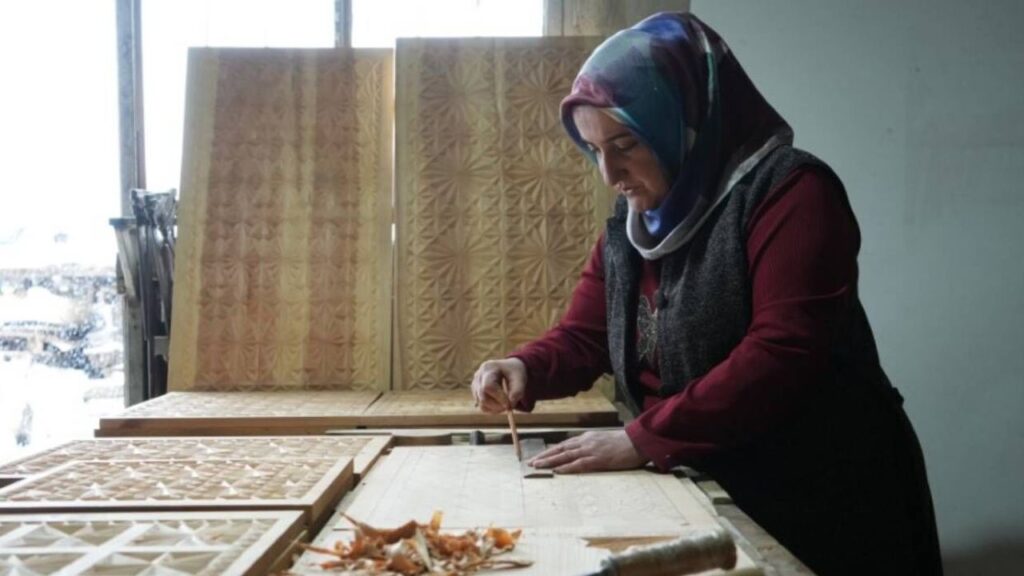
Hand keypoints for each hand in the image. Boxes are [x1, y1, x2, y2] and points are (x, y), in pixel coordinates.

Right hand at [471, 358, 526, 413]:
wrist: (509, 369)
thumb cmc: (515, 373)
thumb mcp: (520, 379)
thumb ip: (517, 392)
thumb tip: (509, 406)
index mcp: (489, 368)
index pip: (488, 386)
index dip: (498, 397)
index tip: (509, 404)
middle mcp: (478, 376)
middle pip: (483, 397)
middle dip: (497, 406)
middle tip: (509, 408)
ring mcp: (475, 385)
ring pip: (482, 404)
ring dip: (496, 409)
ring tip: (507, 404)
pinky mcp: (476, 393)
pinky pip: (482, 407)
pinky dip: (493, 409)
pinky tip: (501, 404)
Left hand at [529, 430, 646, 473]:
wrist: (638, 441)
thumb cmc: (623, 443)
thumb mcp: (604, 440)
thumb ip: (592, 444)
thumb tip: (581, 451)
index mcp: (587, 437)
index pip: (565, 444)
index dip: (551, 450)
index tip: (539, 456)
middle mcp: (586, 442)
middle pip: (560, 449)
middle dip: (545, 456)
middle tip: (531, 462)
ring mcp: (591, 450)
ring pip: (565, 456)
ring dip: (550, 461)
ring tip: (537, 466)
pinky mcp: (598, 460)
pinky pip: (579, 464)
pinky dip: (566, 467)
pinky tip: (556, 470)